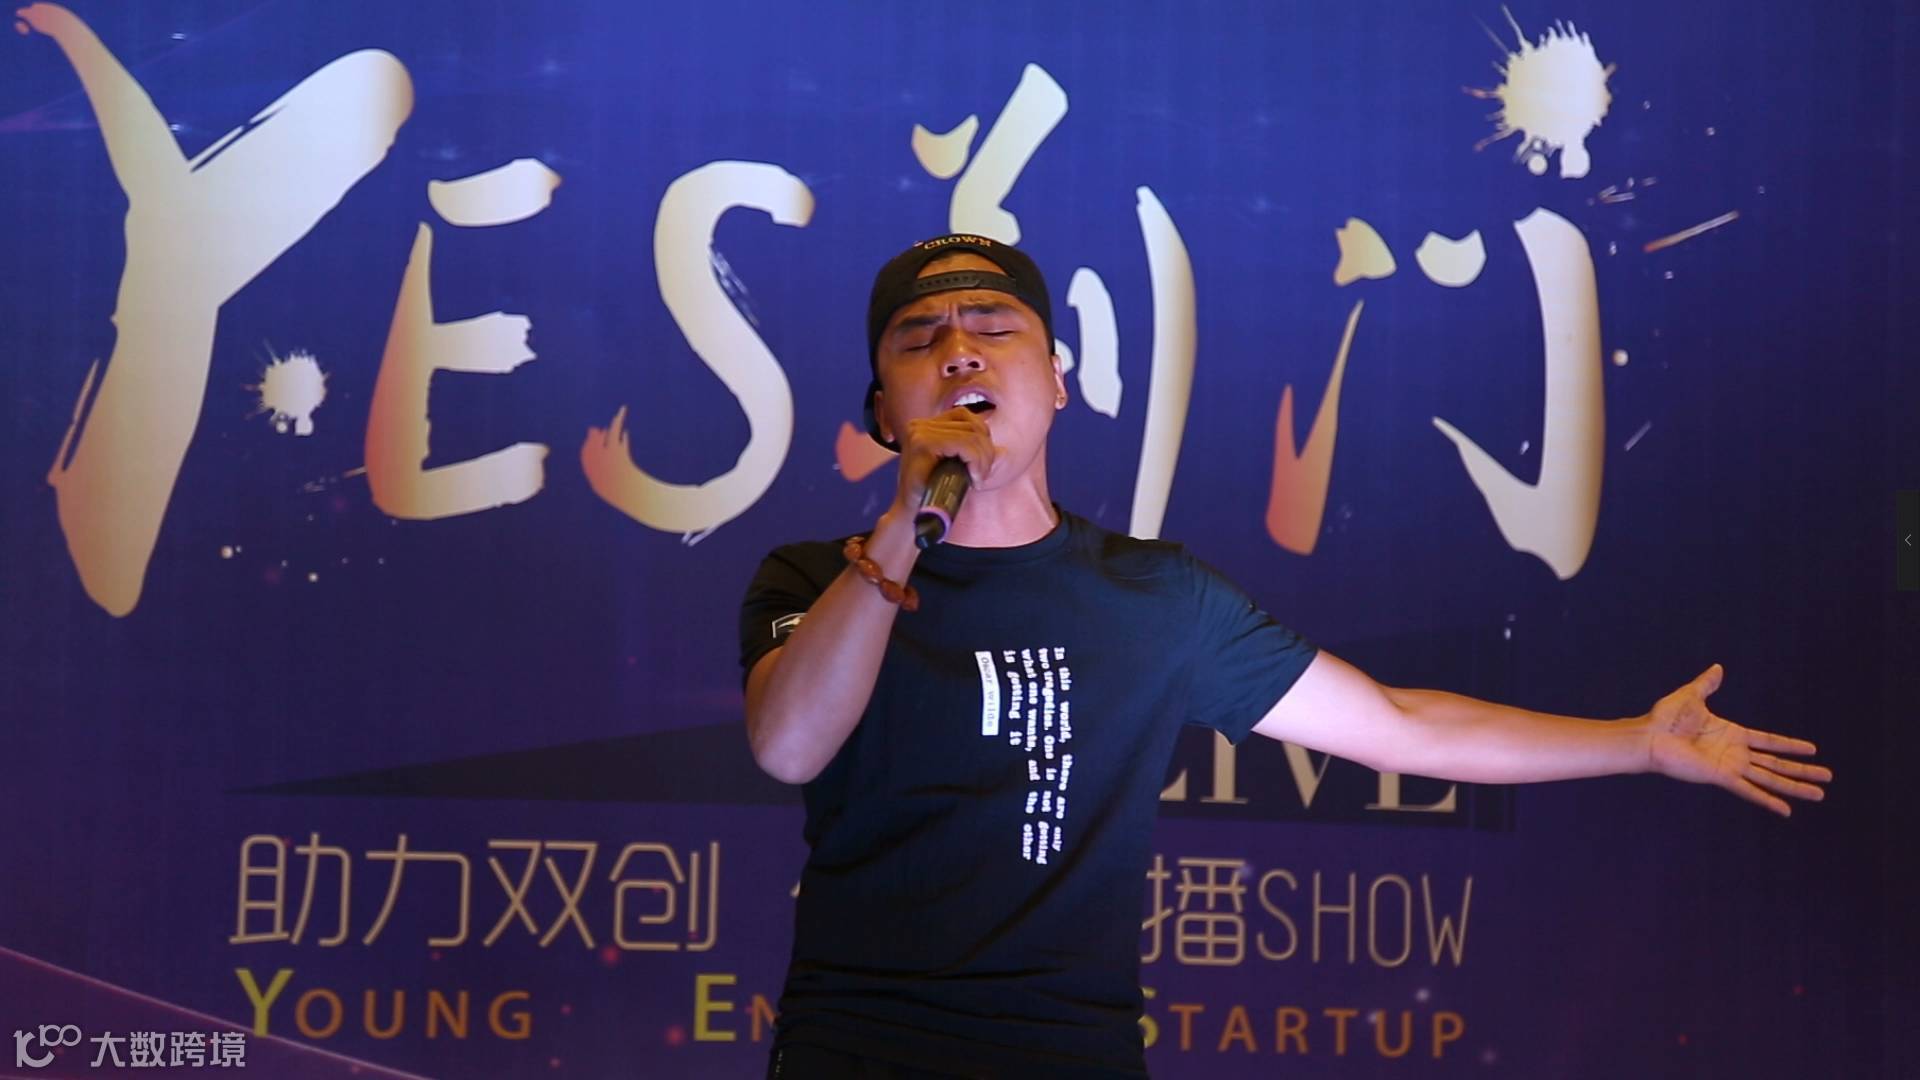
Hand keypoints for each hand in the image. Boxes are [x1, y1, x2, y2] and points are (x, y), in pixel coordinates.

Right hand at [892, 406, 1000, 513]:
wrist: (911, 515)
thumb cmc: (933, 494)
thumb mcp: (959, 470)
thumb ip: (978, 457)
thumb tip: (1004, 452)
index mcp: (927, 425)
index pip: (966, 416)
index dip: (983, 438)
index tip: (981, 466)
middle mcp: (920, 424)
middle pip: (972, 424)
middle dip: (986, 452)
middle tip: (981, 477)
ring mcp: (919, 432)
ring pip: (972, 435)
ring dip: (983, 460)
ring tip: (977, 479)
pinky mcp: (922, 443)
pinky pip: (964, 444)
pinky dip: (976, 461)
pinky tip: (973, 479)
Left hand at [1644, 663, 1830, 815]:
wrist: (1650, 735)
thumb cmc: (1666, 718)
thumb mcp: (1692, 695)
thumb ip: (1707, 684)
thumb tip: (1717, 668)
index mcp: (1733, 734)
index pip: (1770, 741)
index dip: (1790, 745)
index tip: (1813, 749)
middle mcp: (1736, 753)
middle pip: (1777, 764)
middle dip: (1802, 771)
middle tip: (1827, 777)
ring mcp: (1731, 766)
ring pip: (1771, 778)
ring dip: (1795, 786)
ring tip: (1819, 794)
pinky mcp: (1722, 776)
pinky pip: (1750, 790)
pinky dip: (1768, 800)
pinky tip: (1786, 810)